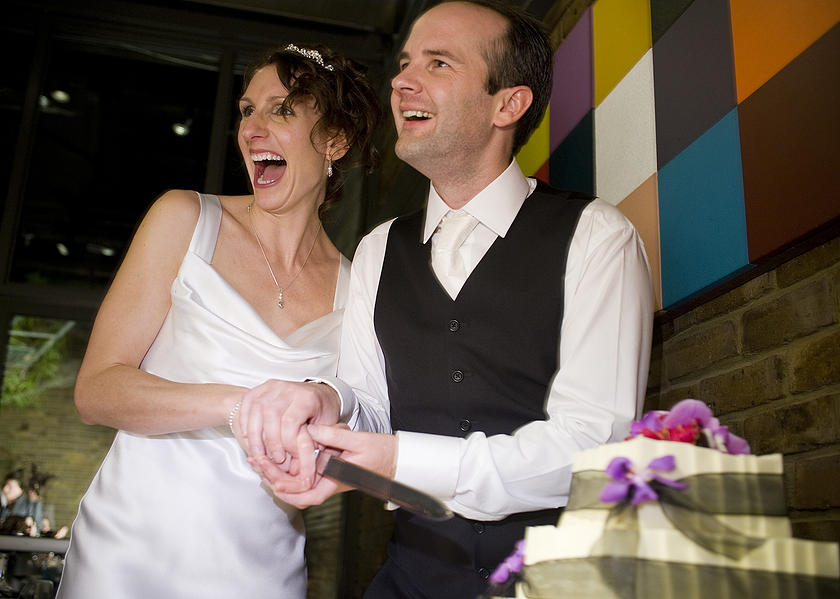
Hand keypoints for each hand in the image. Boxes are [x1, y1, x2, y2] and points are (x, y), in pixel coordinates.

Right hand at [238, 380, 339, 485]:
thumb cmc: (323, 411)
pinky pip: (248, 402)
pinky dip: (245, 420)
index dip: (285, 443)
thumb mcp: (326, 428)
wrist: (320, 393)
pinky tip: (247, 435)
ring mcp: (273, 386)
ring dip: (254, 435)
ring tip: (257, 453)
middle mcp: (289, 388)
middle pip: (270, 414)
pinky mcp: (261, 388)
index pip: (290, 421)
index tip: (285, 458)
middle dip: (268, 441)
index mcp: (307, 398)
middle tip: (271, 459)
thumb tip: (299, 464)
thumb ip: (315, 444)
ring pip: (256, 409)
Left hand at [261, 424, 397, 508]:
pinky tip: (275, 456)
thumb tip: (309, 430)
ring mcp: (325, 478)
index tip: (270, 476)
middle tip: (256, 461)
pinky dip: (286, 469)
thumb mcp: (358, 441)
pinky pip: (301, 475)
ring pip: (294, 484)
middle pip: (294, 491)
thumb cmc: (380, 453)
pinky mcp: (325, 471)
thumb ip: (333, 436)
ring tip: (259, 458)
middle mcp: (327, 484)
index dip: (285, 488)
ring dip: (276, 474)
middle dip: (273, 478)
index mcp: (335, 482)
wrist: (393, 459)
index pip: (305, 495)